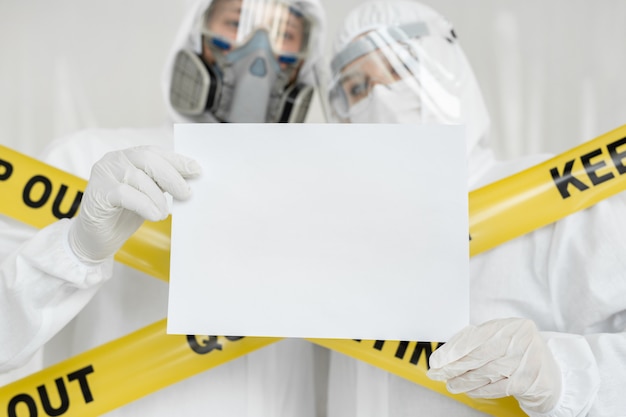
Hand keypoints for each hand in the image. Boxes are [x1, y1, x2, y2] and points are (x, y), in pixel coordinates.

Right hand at [69, 146, 200, 262]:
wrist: (96, 239)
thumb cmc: (124, 214)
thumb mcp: (149, 195)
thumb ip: (163, 183)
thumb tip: (190, 179)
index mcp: (128, 157)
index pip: (155, 152)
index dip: (177, 160)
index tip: (197, 170)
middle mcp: (115, 160)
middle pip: (148, 159)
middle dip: (171, 177)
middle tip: (186, 194)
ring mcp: (104, 174)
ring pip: (138, 177)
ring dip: (157, 197)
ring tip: (163, 212)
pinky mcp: (98, 192)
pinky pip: (125, 194)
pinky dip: (144, 205)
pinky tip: (154, 215)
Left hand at [427, 318, 561, 413]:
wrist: (550, 370)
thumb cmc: (518, 350)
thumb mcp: (499, 338)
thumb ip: (475, 341)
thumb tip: (445, 355)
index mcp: (509, 326)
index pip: (474, 338)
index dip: (452, 351)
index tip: (437, 361)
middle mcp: (519, 340)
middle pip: (478, 356)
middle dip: (453, 367)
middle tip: (437, 374)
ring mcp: (525, 361)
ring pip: (485, 373)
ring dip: (463, 381)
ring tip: (450, 384)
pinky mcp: (528, 381)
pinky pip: (497, 387)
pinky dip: (480, 390)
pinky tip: (469, 391)